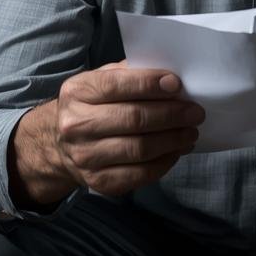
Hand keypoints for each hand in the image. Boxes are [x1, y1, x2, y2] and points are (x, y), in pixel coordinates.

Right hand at [51, 60, 204, 196]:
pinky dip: (165, 162)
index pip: (117, 85)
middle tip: (195, 112)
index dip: (150, 84)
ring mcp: (86, 156)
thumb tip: (169, 77)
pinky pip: (140, 174)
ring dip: (173, 140)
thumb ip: (129, 74)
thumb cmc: (91, 106)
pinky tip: (176, 151)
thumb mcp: (99, 80)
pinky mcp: (99, 181)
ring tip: (190, 132)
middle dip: (171, 114)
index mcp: (77, 92)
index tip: (177, 84)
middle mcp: (76, 125)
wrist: (60, 145)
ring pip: (140, 149)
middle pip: (133, 119)